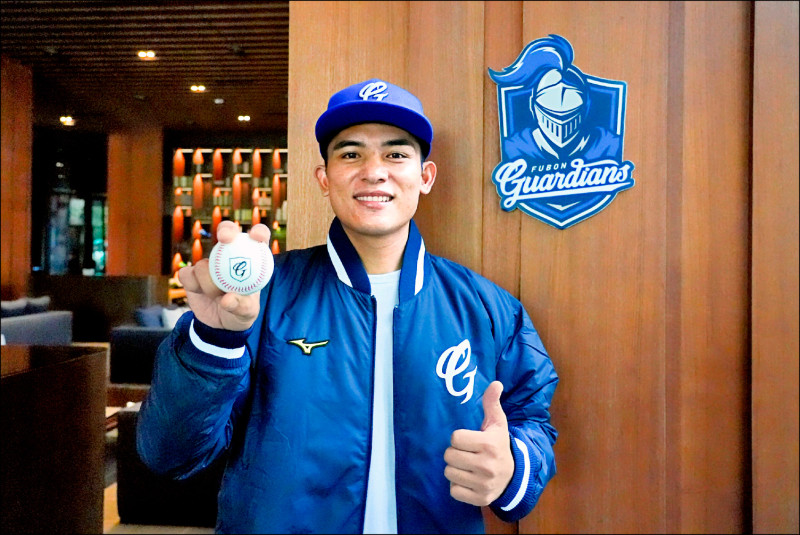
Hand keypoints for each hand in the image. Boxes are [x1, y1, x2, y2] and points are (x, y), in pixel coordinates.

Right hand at [177, 220, 270, 330]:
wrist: (218, 324)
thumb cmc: (240, 313)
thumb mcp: (247, 313)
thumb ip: (242, 306)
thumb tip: (227, 298)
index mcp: (251, 259)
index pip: (259, 238)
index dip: (259, 232)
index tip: (257, 237)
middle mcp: (230, 254)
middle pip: (228, 231)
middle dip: (227, 230)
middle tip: (225, 238)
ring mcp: (210, 262)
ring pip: (203, 264)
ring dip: (208, 283)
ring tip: (216, 296)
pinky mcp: (192, 273)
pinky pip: (188, 274)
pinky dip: (193, 285)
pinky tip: (199, 293)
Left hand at [444, 381, 513, 505]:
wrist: (514, 475)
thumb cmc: (499, 445)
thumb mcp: (497, 424)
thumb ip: (492, 403)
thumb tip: (496, 383)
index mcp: (489, 444)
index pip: (455, 438)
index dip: (460, 438)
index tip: (470, 440)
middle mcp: (486, 465)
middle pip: (448, 455)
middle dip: (455, 453)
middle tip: (467, 454)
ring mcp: (483, 484)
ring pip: (449, 473)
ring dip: (455, 469)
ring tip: (467, 466)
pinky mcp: (479, 499)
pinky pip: (453, 490)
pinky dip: (458, 486)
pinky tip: (468, 480)